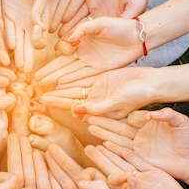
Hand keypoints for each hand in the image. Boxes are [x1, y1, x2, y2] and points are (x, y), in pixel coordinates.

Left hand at [0, 134, 62, 188]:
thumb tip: (10, 175)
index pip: (6, 171)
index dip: (5, 157)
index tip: (4, 142)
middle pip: (19, 167)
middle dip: (17, 151)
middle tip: (16, 134)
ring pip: (32, 170)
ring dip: (30, 154)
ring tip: (29, 140)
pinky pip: (45, 179)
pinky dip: (44, 166)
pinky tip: (42, 155)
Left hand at [2, 0, 50, 72]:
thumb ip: (40, 10)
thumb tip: (39, 25)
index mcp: (41, 21)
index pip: (40, 38)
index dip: (38, 41)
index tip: (36, 39)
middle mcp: (29, 25)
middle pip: (28, 45)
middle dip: (26, 57)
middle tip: (25, 71)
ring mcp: (17, 22)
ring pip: (16, 41)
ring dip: (16, 54)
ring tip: (16, 66)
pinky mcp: (6, 16)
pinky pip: (5, 30)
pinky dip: (6, 39)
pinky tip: (7, 48)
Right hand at [36, 16, 142, 84]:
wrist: (137, 36)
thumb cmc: (119, 26)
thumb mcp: (99, 23)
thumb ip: (81, 30)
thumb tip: (66, 40)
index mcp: (81, 40)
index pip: (63, 52)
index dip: (54, 58)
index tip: (49, 61)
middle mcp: (83, 53)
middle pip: (63, 65)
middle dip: (50, 73)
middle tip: (36, 80)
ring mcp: (91, 63)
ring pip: (70, 73)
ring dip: (58, 80)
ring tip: (45, 86)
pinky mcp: (100, 71)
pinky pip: (83, 78)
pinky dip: (72, 82)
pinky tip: (61, 86)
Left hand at [39, 66, 154, 118]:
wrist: (152, 82)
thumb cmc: (138, 96)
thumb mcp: (116, 102)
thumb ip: (97, 108)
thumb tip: (75, 111)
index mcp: (98, 109)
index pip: (73, 106)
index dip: (57, 103)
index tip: (42, 101)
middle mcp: (95, 101)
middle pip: (70, 97)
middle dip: (54, 96)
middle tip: (36, 94)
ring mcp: (98, 90)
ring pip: (75, 88)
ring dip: (60, 87)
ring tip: (43, 85)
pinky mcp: (102, 79)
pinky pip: (84, 78)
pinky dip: (73, 78)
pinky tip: (59, 78)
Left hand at [84, 144, 188, 188]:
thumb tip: (130, 178)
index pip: (107, 181)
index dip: (96, 172)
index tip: (85, 166)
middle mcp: (130, 186)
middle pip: (111, 168)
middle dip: (100, 158)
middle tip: (87, 147)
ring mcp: (142, 178)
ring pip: (123, 162)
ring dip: (112, 153)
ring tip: (100, 143)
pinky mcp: (154, 173)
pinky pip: (139, 161)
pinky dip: (129, 154)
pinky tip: (119, 147)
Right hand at [85, 108, 188, 181]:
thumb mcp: (182, 123)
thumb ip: (169, 115)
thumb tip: (153, 113)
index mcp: (147, 123)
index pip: (128, 116)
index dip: (117, 112)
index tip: (106, 106)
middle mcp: (139, 134)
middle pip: (118, 127)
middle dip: (103, 122)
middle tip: (89, 115)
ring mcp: (138, 147)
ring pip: (117, 139)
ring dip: (103, 134)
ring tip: (90, 127)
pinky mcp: (139, 158)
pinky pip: (122, 153)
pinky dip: (112, 149)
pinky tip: (101, 144)